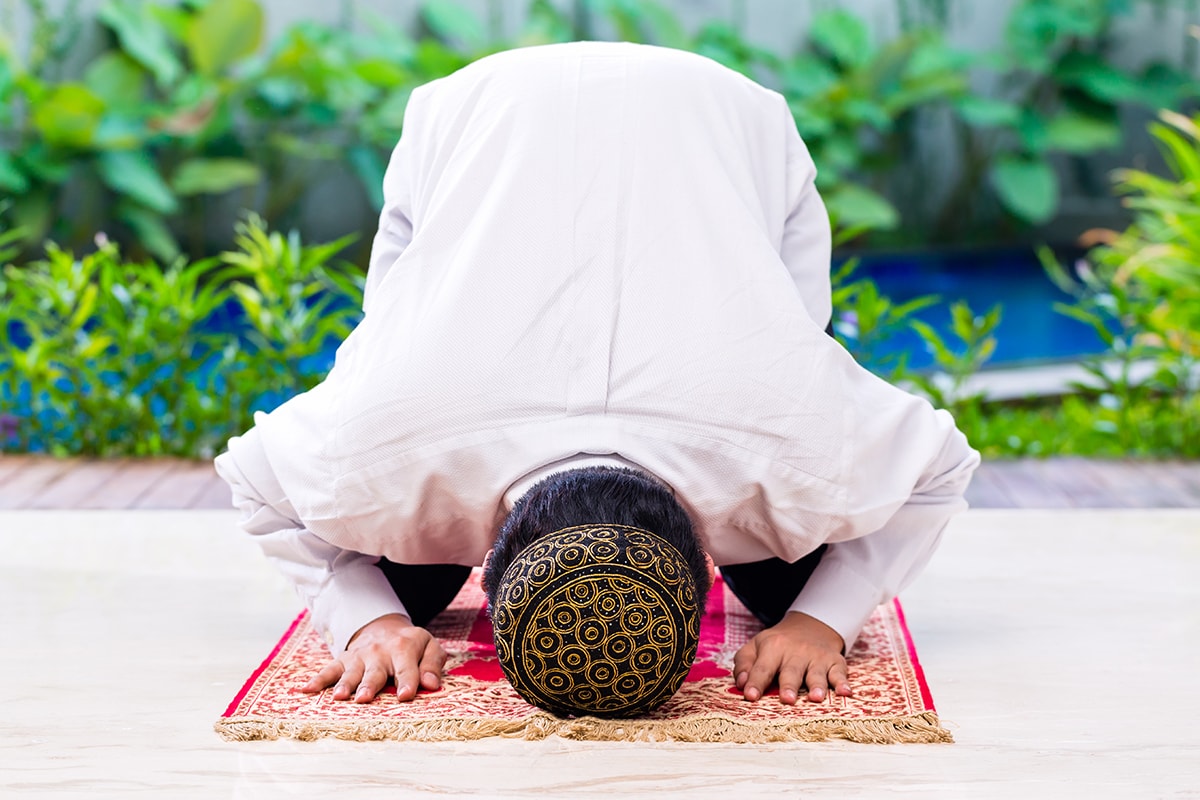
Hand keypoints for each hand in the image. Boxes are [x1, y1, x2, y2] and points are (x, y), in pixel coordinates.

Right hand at [300, 613, 445, 702]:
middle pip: (375, 671)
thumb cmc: (411, 645)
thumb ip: (433, 664)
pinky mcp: (343, 660)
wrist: (383, 628)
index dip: (408, 681)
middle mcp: (380, 652)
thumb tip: (432, 684)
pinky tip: (306, 690)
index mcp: (404, 648)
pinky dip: (317, 680)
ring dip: (345, 684)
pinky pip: (328, 670)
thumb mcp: (429, 646)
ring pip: (351, 673)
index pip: (407, 668)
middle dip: (370, 685)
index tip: (406, 696)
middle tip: (365, 698)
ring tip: (339, 697)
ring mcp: (359, 657)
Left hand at [732, 611, 852, 704]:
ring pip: (816, 673)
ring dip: (817, 685)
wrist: (809, 626)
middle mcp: (796, 652)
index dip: (756, 682)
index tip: (750, 696)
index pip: (762, 667)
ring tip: (816, 697)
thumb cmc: (777, 645)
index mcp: (773, 647)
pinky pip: (840, 672)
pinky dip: (843, 682)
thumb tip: (742, 684)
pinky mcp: (834, 661)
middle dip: (789, 685)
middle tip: (786, 699)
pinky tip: (845, 692)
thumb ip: (744, 664)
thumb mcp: (756, 647)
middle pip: (791, 671)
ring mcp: (816, 657)